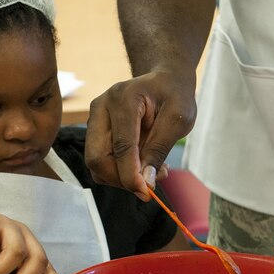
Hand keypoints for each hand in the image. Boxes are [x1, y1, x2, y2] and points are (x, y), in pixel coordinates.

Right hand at [85, 70, 195, 200]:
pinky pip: (100, 160)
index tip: (146, 193)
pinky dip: (118, 171)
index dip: (130, 175)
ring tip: (150, 171)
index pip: (121, 146)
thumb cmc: (174, 95)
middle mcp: (101, 106)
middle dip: (121, 179)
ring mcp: (94, 118)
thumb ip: (160, 149)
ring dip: (121, 177)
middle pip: (98, 157)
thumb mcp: (179, 119)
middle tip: (148, 186)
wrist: (164, 80)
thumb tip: (145, 182)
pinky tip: (140, 165)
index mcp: (123, 98)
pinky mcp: (95, 129)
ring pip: (96, 162)